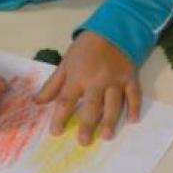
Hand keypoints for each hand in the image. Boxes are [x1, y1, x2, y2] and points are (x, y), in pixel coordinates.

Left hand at [34, 31, 141, 145]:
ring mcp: (115, 80)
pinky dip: (134, 108)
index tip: (55, 132)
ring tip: (106, 136)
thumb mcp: (65, 64)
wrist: (110, 30)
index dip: (59, 117)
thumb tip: (37, 103)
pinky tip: (132, 121)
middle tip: (83, 142)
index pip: (66, 100)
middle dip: (87, 125)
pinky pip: (134, 95)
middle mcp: (97, 80)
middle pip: (91, 106)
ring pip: (113, 104)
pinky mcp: (130, 78)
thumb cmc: (84, 50)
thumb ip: (52, 85)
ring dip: (110, 121)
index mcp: (77, 77)